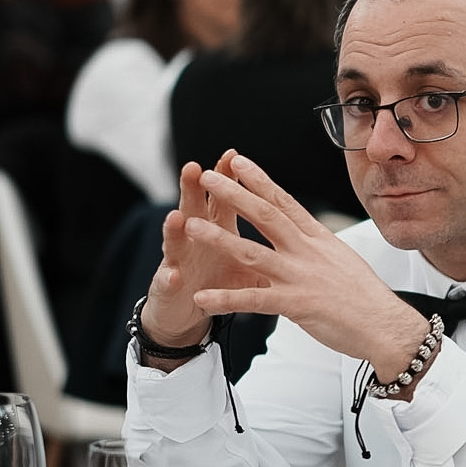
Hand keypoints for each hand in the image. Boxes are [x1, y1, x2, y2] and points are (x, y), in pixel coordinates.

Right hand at [139, 154, 257, 356]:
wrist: (185, 310)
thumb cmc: (217, 280)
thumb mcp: (245, 262)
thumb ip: (266, 243)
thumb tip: (298, 230)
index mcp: (218, 229)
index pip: (223, 198)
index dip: (227, 179)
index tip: (233, 156)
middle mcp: (194, 239)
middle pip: (194, 208)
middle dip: (193, 189)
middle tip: (195, 168)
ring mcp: (178, 261)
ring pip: (176, 241)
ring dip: (175, 229)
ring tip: (177, 217)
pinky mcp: (167, 287)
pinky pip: (168, 282)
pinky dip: (170, 278)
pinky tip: (172, 275)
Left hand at [181, 153, 431, 378]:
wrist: (386, 327)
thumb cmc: (367, 297)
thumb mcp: (343, 260)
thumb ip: (318, 247)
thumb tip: (306, 235)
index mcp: (319, 239)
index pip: (285, 202)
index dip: (259, 180)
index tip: (238, 162)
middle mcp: (308, 252)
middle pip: (266, 216)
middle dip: (234, 195)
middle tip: (208, 177)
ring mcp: (301, 277)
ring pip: (253, 253)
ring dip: (219, 239)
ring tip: (191, 227)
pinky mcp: (296, 305)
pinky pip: (254, 301)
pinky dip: (226, 300)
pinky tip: (202, 297)